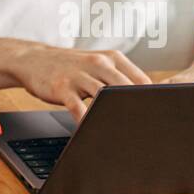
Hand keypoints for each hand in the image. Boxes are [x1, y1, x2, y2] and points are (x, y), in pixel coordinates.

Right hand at [11, 44, 150, 120]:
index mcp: (112, 58)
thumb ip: (118, 79)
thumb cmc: (70, 67)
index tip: (159, 117)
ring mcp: (79, 74)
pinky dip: (86, 122)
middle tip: (148, 131)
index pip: (141, 80)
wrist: (33, 59)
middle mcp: (98, 62)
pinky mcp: (62, 86)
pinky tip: (91, 133)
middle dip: (138, 110)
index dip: (153, 100)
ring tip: (124, 136)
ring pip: (104, 97)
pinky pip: (78, 108)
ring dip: (114, 117)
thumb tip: (146, 102)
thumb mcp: (96, 65)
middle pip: (127, 88)